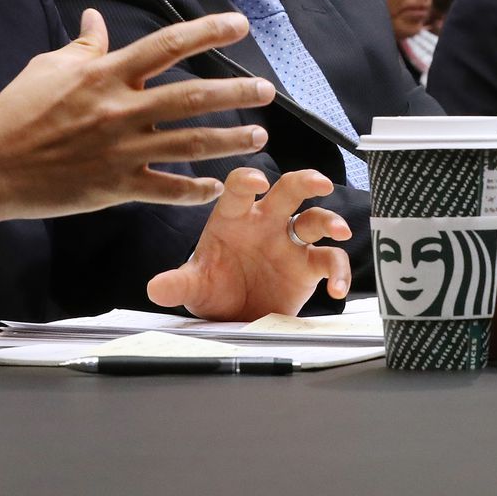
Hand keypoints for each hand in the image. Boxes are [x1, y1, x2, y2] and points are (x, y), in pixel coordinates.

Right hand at [0, 8, 275, 227]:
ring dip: (229, 140)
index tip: (240, 25)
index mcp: (105, 74)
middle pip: (192, 96)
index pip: (167, 45)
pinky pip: (167, 189)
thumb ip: (84, 45)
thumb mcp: (49, 67)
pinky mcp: (115, 187)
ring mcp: (120, 151)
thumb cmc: (16, 111)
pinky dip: (196, 190)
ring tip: (258, 136)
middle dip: (236, 92)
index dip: (207, 32)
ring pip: (190, 145)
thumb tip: (98, 19)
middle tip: (268, 90)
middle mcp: (120, 110)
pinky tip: (218, 186)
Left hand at [146, 168, 351, 319]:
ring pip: (316, 218)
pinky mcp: (308, 266)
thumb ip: (178, 283)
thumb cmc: (213, 288)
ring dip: (331, 220)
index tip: (257, 181)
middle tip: (319, 183)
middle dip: (305, 181)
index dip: (248, 180)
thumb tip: (156, 287)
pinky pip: (330, 261)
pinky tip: (338, 289)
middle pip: (288, 190)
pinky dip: (339, 272)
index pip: (241, 188)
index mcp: (235, 218)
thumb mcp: (194, 285)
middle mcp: (266, 223)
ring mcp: (290, 242)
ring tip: (339, 231)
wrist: (233, 315)